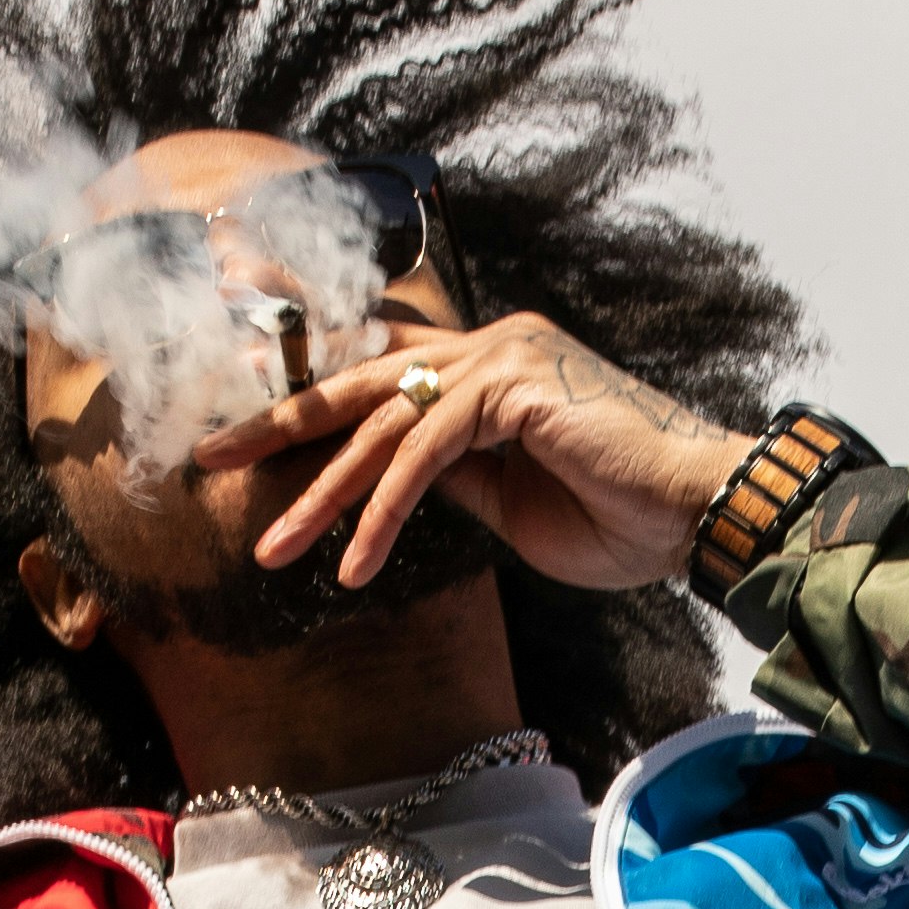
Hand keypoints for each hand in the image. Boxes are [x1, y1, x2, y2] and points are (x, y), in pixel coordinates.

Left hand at [228, 313, 760, 594]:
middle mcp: (490, 345)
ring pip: (384, 424)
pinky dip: (385, 511)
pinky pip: (426, 453)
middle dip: (277, 425)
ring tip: (275, 552)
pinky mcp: (514, 390)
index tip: (249, 444)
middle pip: (359, 382)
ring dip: (322, 495)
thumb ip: (454, 479)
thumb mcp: (511, 505)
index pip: (381, 375)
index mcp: (489, 367)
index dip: (312, 405)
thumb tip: (395, 487)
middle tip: (209, 461)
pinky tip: (356, 563)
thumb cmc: (623, 517)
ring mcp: (502, 358)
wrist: (700, 512)